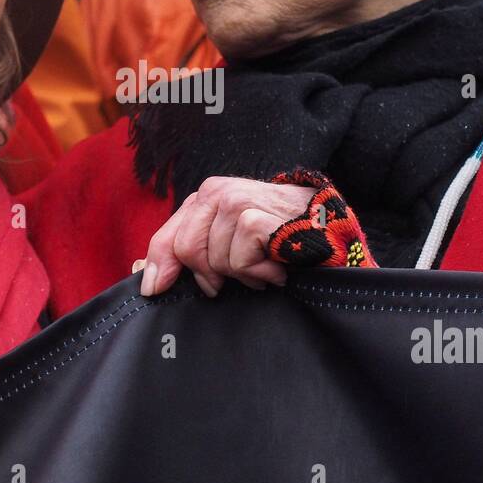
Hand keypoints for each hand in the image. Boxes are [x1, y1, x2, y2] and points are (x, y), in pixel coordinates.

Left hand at [136, 176, 316, 296]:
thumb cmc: (280, 240)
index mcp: (206, 196)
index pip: (167, 236)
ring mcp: (236, 201)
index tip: (156, 290)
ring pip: (214, 260)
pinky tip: (278, 262)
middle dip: (210, 273)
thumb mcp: (231, 243)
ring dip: (244, 274)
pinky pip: (238, 262)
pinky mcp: (254, 217)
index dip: (161, 266)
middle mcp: (217, 192)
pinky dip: (259, 272)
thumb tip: (151, 281)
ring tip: (267, 263)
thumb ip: (191, 251)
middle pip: (185, 250)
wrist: (331, 231)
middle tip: (241, 274)